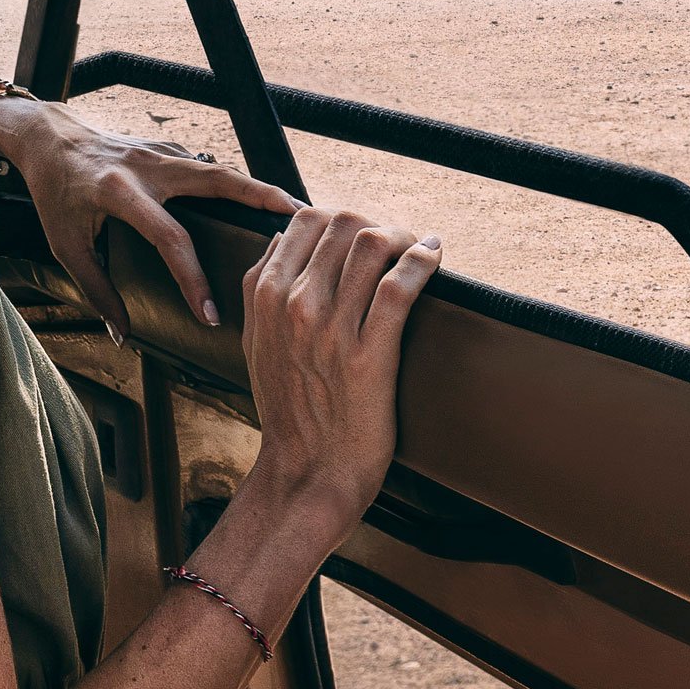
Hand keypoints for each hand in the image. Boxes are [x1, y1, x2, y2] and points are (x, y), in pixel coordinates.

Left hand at [0, 95, 298, 324]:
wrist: (48, 139)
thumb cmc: (55, 194)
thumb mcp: (65, 245)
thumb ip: (96, 289)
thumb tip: (122, 334)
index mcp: (119, 191)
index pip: (169, 238)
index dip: (193, 279)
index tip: (210, 314)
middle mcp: (147, 167)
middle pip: (214, 181)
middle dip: (259, 199)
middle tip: (299, 222)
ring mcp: (160, 153)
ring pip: (219, 169)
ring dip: (258, 188)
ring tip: (296, 210)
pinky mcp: (166, 149)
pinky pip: (206, 169)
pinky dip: (234, 185)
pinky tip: (256, 203)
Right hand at [235, 206, 440, 522]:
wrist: (309, 469)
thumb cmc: (289, 409)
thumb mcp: (256, 343)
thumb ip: (262, 290)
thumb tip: (281, 240)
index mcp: (265, 296)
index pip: (306, 220)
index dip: (342, 219)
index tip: (362, 235)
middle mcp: (295, 304)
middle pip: (343, 223)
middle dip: (376, 223)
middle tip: (397, 242)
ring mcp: (332, 329)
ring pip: (372, 244)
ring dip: (404, 236)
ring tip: (417, 248)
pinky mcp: (370, 354)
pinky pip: (399, 287)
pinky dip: (423, 261)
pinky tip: (433, 257)